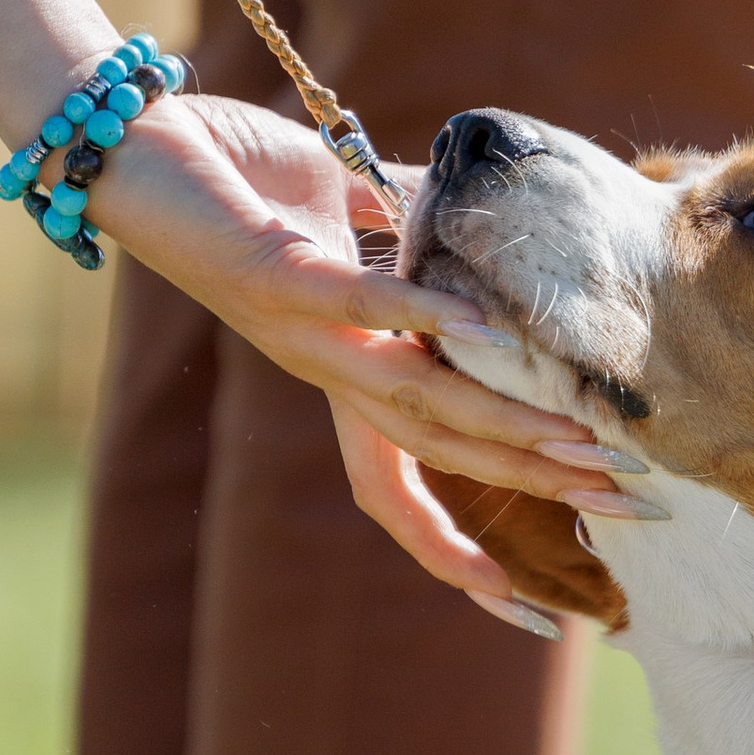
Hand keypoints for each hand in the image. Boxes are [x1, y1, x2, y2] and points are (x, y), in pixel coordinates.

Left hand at [91, 94, 639, 608]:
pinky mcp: (273, 277)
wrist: (128, 144)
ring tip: (583, 438)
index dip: (455, 556)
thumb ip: (425, 240)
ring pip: (412, 402)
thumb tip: (498, 237)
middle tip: (625, 504)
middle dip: (534, 487)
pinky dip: (422, 316)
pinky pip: (359, 304)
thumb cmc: (236, 178)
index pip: (400, 493)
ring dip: (502, 423)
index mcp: (339, 376)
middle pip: (437, 456)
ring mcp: (297, 334)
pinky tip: (484, 327)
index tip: (525, 611)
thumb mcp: (356, 217)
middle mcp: (321, 373)